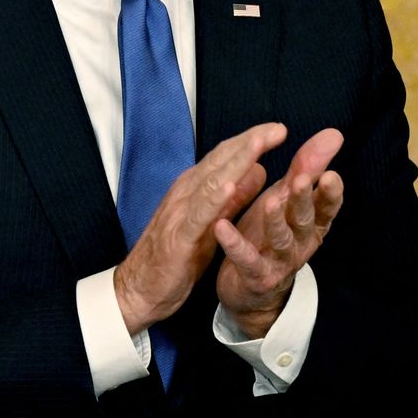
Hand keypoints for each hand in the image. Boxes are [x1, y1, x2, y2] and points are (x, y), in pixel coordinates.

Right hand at [113, 123, 282, 334]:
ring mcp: (180, 213)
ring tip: (258, 145)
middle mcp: (186, 193)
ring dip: (235, 162)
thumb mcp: (211, 222)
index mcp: (195, 189)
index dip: (251, 142)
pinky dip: (213, 199)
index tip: (278, 129)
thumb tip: (257, 169)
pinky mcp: (178, 238)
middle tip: (277, 128)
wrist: (139, 288)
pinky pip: (198, 215)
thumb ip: (233, 197)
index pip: (225, 158)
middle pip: (219, 161)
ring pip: (210, 180)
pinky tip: (230, 187)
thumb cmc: (175, 255)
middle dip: (249, 143)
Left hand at [214, 127, 344, 336]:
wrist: (251, 289)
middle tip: (301, 179)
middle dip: (303, 199)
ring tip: (269, 201)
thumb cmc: (270, 234)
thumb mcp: (288, 200)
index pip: (326, 207)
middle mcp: (299, 242)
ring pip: (280, 240)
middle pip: (304, 219)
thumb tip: (334, 134)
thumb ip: (307, 168)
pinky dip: (234, 244)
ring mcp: (278, 261)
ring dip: (275, 220)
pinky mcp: (254, 275)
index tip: (333, 175)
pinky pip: (245, 259)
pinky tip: (221, 226)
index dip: (331, 194)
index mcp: (310, 223)